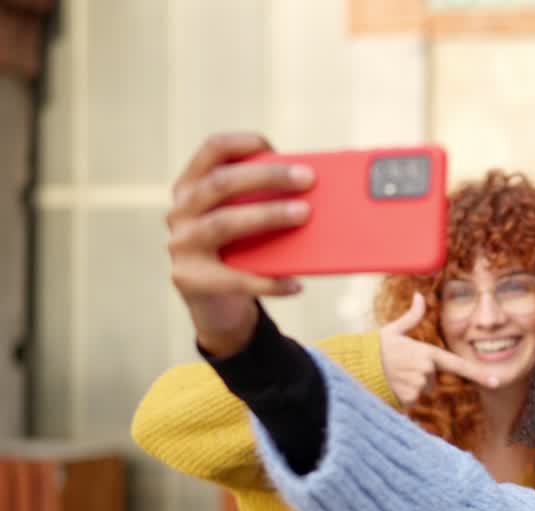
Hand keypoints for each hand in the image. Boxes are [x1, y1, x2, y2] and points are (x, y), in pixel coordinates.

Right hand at [166, 132, 314, 356]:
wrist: (217, 306)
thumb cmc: (241, 252)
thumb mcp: (248, 221)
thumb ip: (265, 202)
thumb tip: (316, 191)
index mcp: (192, 186)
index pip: (211, 150)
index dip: (242, 143)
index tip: (275, 147)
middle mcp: (180, 211)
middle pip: (221, 183)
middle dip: (267, 177)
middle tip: (308, 179)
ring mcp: (181, 246)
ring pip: (224, 223)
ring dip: (267, 216)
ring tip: (305, 215)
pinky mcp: (189, 280)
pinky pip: (235, 279)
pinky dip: (269, 281)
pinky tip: (297, 283)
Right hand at [379, 292, 500, 406]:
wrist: (358, 366)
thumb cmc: (375, 348)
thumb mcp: (394, 330)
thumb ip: (411, 316)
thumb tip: (419, 296)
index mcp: (428, 353)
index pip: (459, 365)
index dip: (480, 374)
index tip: (498, 381)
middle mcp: (427, 369)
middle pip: (432, 379)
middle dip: (420, 376)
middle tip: (401, 368)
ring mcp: (418, 385)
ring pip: (422, 390)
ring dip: (411, 387)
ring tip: (394, 376)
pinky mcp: (409, 398)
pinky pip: (412, 400)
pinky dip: (403, 397)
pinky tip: (392, 386)